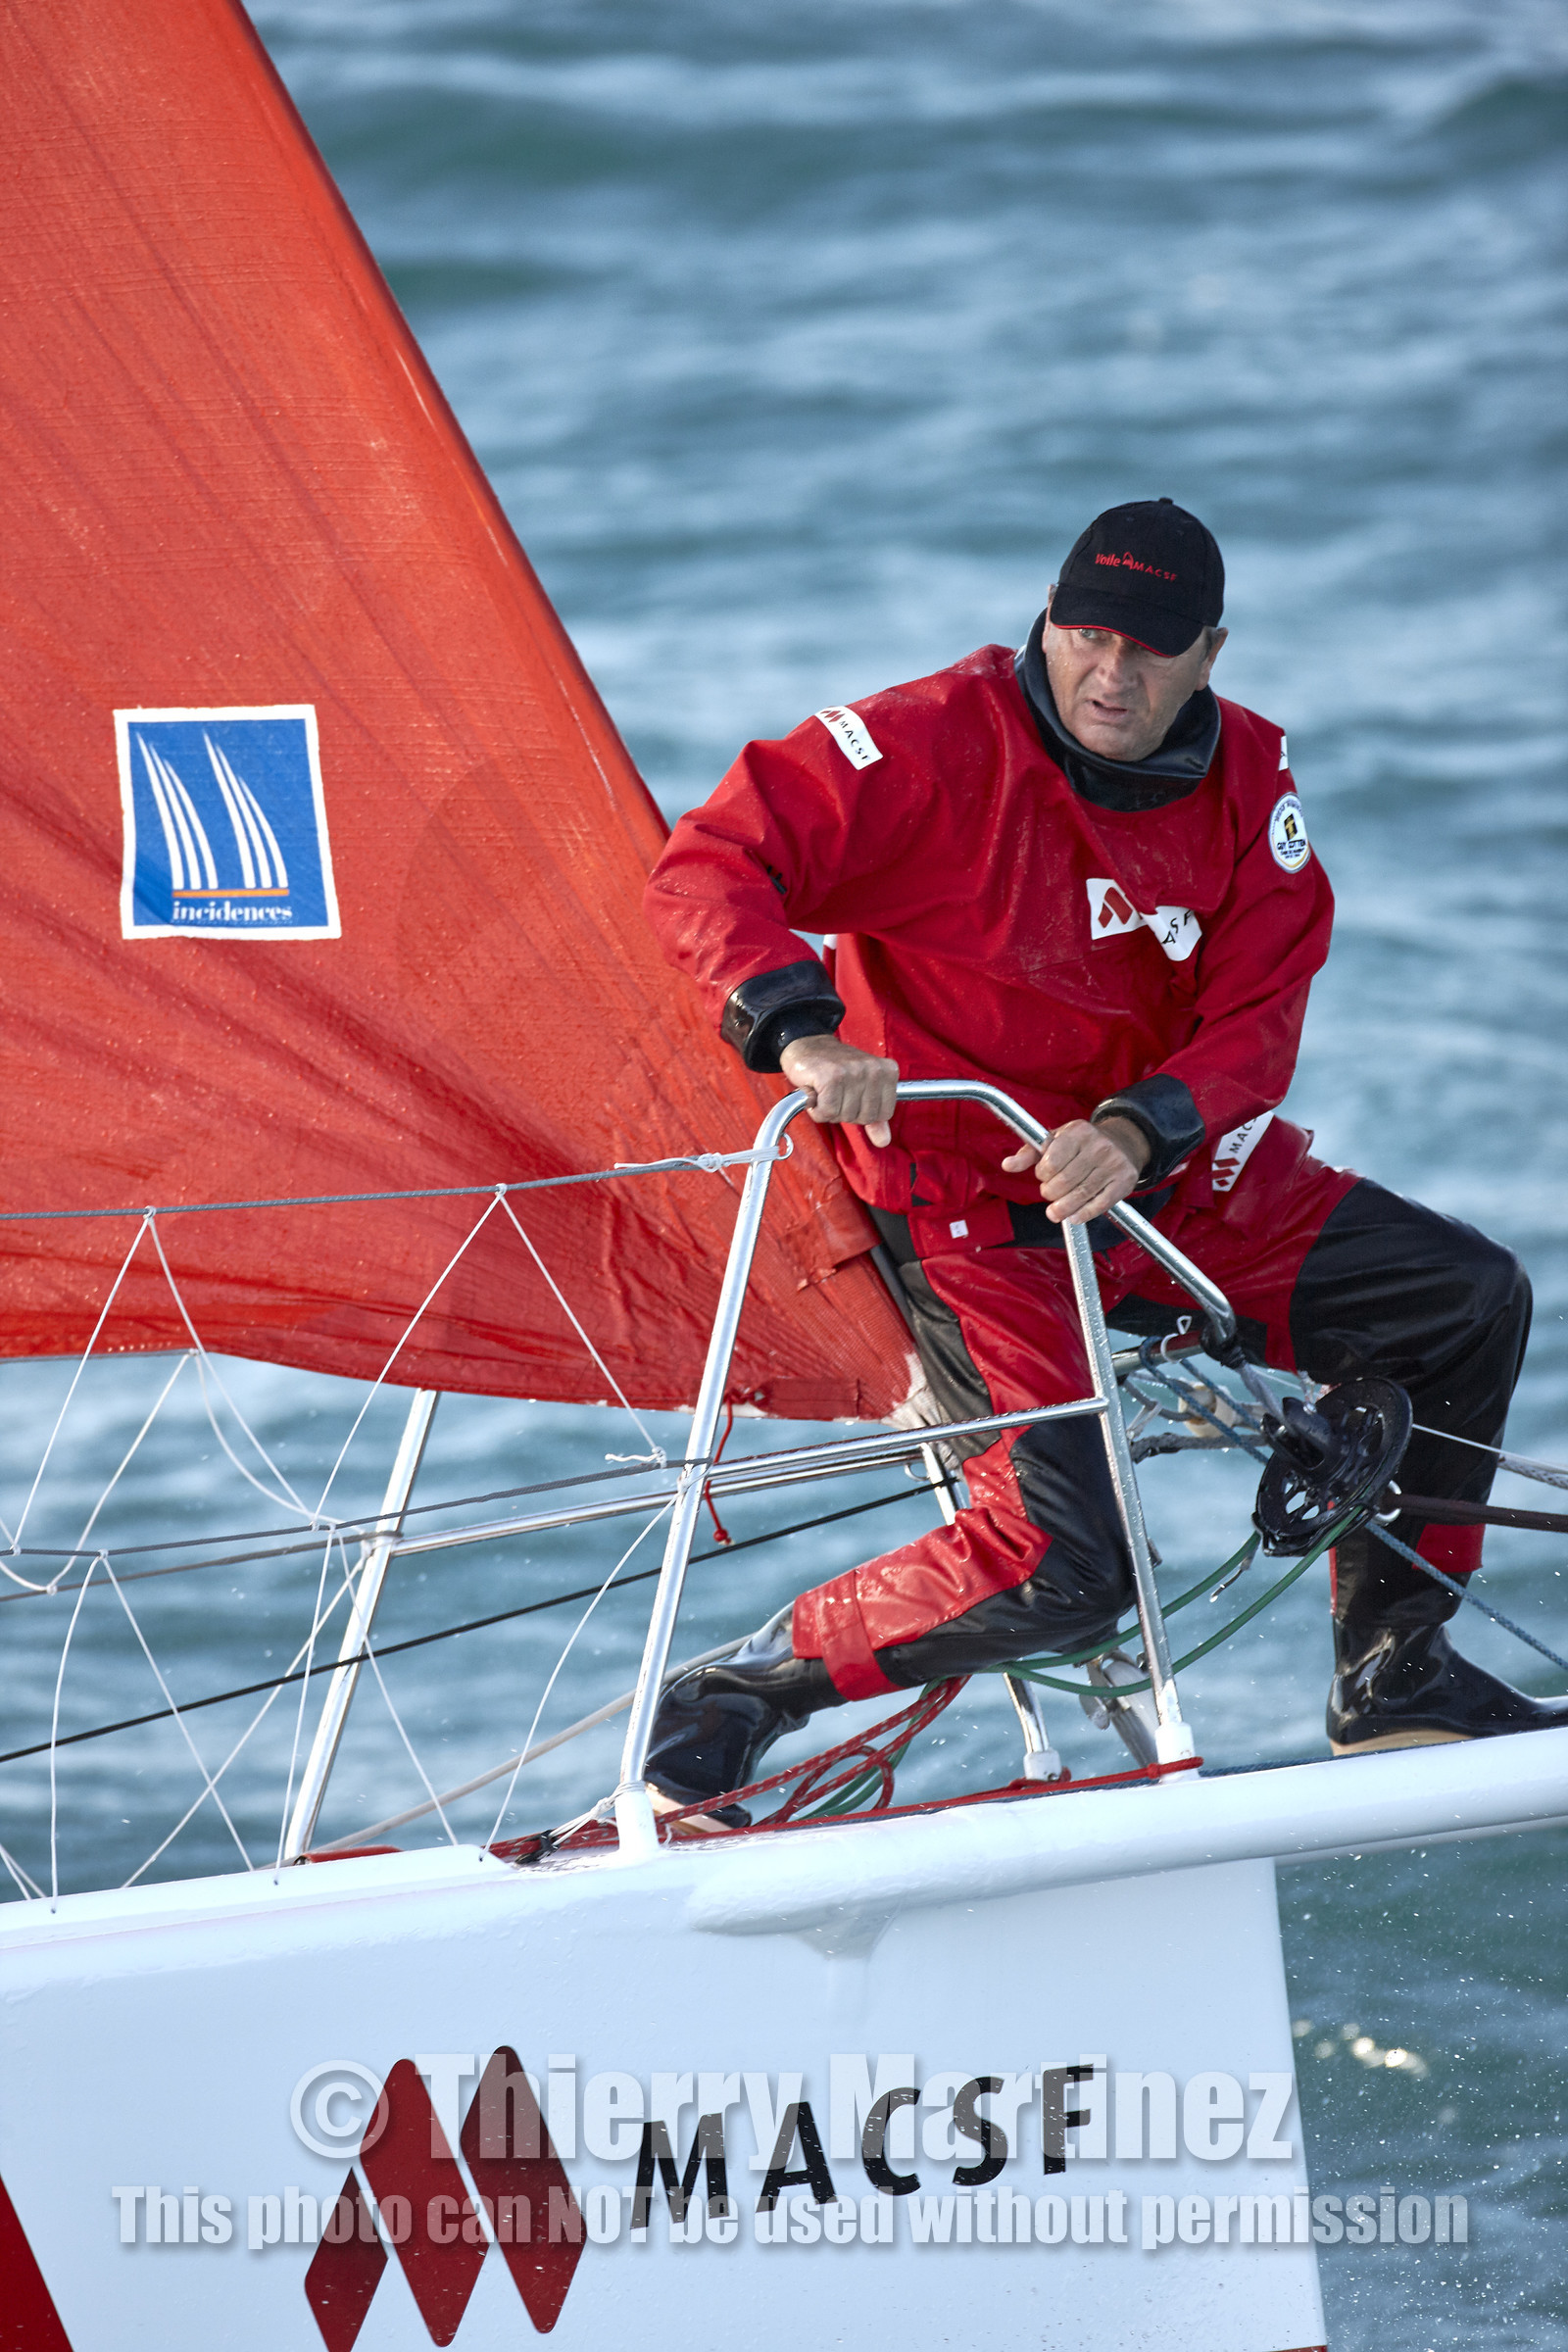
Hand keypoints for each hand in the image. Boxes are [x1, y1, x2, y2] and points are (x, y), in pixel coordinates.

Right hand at [778, 1034, 898, 1146]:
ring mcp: (852, 1072)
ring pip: (844, 1115)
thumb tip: (883, 1141)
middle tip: (836, 1092)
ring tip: (825, 1090)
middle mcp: (873, 1069)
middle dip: (845, 1112)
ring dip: (828, 1110)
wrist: (807, 1044)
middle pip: (865, 1117)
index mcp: (887, 1071)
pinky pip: (827, 1112)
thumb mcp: (861, 1090)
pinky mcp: (830, 1076)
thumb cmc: (834, 1068)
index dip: (864, 1112)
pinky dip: (817, 1109)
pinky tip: (815, 1092)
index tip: (852, 1096)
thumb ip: (874, 1117)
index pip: (884, 1114)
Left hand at [1001, 1115, 1149, 1224]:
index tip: (1044, 1176)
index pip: (1051, 1162)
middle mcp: (1098, 1146)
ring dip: (1063, 1209)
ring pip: (1081, 1195)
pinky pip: (1100, 1204)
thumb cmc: (1081, 1143)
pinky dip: (1084, 1214)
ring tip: (1055, 1212)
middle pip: (1065, 1182)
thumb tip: (1007, 1165)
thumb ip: (1029, 1153)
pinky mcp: (1124, 1181)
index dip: (1042, 1175)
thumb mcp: (1055, 1140)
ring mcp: (1113, 1164)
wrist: (1123, 1142)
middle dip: (1051, 1193)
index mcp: (1078, 1132)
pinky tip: (1074, 1216)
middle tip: (1050, 1193)